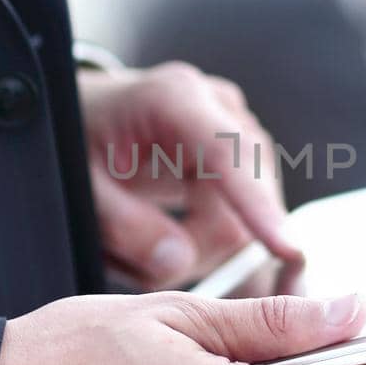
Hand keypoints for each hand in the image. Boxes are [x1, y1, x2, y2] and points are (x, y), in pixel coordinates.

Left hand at [78, 62, 299, 289]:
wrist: (85, 112)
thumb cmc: (78, 138)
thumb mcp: (81, 187)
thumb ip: (123, 225)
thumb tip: (179, 261)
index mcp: (174, 99)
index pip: (230, 154)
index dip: (260, 205)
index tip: (287, 249)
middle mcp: (216, 105)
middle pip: (248, 194)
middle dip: (202, 244)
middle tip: (143, 266)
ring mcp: (234, 127)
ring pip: (246, 213)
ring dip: (199, 245)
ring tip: (139, 244)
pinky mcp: (239, 152)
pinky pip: (241, 214)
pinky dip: (205, 237)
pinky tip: (167, 236)